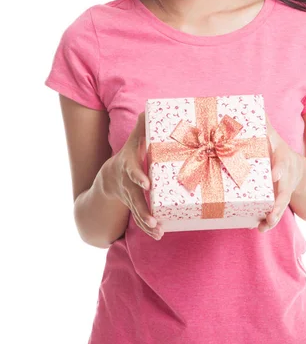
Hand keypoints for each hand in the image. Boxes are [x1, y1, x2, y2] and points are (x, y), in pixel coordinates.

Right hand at [105, 111, 163, 240]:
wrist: (109, 177)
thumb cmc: (128, 154)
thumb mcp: (134, 140)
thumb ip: (142, 127)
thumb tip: (148, 109)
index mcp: (128, 165)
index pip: (132, 171)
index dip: (138, 176)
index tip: (147, 184)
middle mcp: (127, 184)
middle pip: (133, 198)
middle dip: (143, 210)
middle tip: (153, 220)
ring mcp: (129, 197)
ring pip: (136, 212)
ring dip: (146, 223)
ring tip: (158, 231)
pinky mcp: (133, 207)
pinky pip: (139, 220)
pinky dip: (147, 228)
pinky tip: (158, 234)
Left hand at [258, 112, 304, 232]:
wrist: (298, 171)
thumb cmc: (277, 151)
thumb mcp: (273, 137)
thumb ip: (263, 125)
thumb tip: (251, 105)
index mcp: (281, 158)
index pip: (282, 162)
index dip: (279, 168)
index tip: (273, 174)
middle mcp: (284, 176)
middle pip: (284, 189)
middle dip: (278, 200)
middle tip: (272, 210)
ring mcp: (284, 190)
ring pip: (281, 204)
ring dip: (274, 215)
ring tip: (266, 224)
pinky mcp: (278, 202)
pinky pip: (274, 213)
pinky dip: (269, 221)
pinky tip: (260, 227)